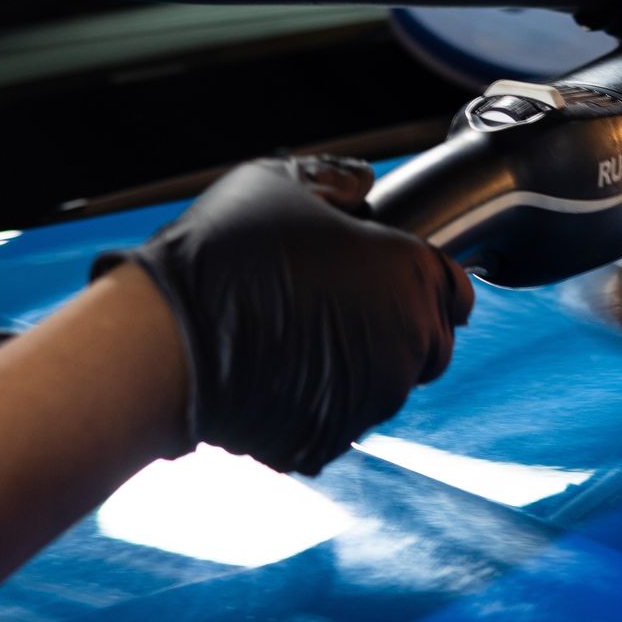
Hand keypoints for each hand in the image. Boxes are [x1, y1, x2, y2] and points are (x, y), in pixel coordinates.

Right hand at [92, 156, 473, 473]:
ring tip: (297, 338)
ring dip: (358, 366)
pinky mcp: (334, 441)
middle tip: (343, 310)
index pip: (454, 290)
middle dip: (400, 328)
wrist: (166, 341)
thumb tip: (361, 183)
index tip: (396, 282)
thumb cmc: (224, 253)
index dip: (428, 283)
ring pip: (386, 385)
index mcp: (413, 275)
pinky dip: (319, 403)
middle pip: (430, 343)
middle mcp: (409, 341)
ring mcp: (375, 398)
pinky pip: (339, 420)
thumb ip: (333, 179)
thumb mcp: (278, 181)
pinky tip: (274, 375)